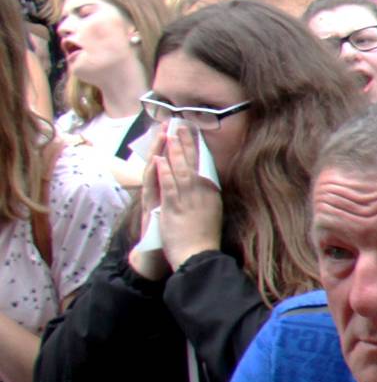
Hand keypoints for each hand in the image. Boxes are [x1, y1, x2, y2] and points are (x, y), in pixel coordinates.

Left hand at [150, 124, 222, 270]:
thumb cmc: (204, 239)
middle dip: (186, 142)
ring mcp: (189, 199)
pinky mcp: (175, 208)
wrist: (199, 256)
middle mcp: (202, 193)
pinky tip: (161, 160)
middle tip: (182, 124)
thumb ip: (205, 196)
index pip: (203, 165)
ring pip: (181, 170)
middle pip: (193, 162)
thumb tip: (204, 183)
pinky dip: (165, 172)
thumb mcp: (210, 213)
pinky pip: (170, 186)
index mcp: (211, 193)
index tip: (193, 133)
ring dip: (175, 151)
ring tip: (171, 134)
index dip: (197, 148)